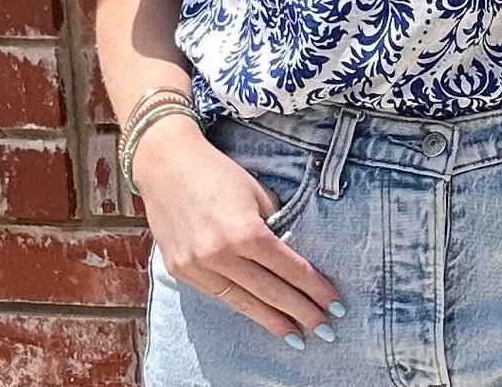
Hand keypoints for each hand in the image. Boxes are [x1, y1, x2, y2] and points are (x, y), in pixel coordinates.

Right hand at [131, 115, 344, 345]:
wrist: (167, 165)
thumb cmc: (218, 172)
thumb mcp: (257, 192)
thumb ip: (272, 226)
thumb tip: (288, 253)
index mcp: (245, 231)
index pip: (288, 268)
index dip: (313, 288)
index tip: (334, 304)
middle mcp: (221, 254)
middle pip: (270, 292)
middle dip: (301, 312)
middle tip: (325, 330)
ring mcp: (198, 267)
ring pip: (243, 302)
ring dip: (272, 320)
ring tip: (295, 336)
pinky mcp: (181, 272)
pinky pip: (219, 295)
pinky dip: (242, 306)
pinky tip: (259, 315)